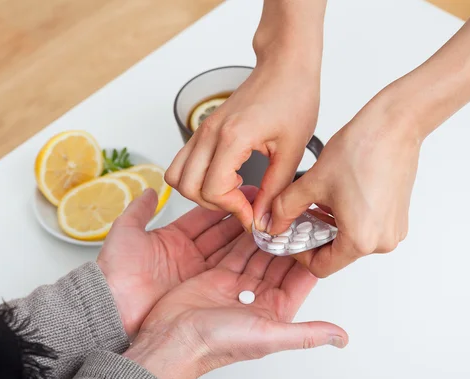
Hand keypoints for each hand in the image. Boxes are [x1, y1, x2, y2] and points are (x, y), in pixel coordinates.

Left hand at [97, 186, 257, 337]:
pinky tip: (256, 247)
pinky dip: (240, 259)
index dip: (221, 204)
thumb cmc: (116, 271)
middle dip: (239, 218)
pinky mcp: (200, 289)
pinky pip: (224, 270)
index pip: (203, 217)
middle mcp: (187, 254)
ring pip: (226, 250)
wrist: (112, 307)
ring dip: (244, 238)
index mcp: (171, 239)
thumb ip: (140, 210)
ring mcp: (195, 272)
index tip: (239, 193)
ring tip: (263, 222)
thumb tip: (150, 191)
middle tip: (259, 206)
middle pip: (220, 232)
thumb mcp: (126, 232)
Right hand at [124, 233, 346, 378]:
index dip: (308, 258)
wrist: (172, 340)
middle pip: (279, 263)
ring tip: (278, 213)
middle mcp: (257, 299)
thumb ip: (306, 334)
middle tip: (297, 216)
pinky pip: (235, 250)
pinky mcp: (217, 275)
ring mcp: (236, 286)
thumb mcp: (268, 336)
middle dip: (288, 241)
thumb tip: (340, 338)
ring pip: (258, 253)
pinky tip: (252, 221)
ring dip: (267, 236)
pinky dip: (242, 236)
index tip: (317, 235)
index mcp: (274, 312)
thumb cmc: (217, 343)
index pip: (298, 280)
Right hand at [165, 58, 319, 228]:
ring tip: (232, 192)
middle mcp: (210, 133)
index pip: (213, 190)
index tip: (254, 215)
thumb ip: (275, 190)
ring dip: (200, 192)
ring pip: (177, 175)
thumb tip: (264, 220)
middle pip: (187, 187)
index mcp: (232, 138)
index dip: (234, 210)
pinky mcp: (204, 128)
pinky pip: (184, 161)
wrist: (285, 66)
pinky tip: (228, 177)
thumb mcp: (292, 151)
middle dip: (215, 204)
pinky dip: (198, 177)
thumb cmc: (293, 97)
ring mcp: (203, 130)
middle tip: (243, 205)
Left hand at [267, 92, 422, 276]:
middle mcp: (382, 241)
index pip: (322, 267)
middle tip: (297, 218)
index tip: (288, 238)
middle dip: (314, 237)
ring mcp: (393, 229)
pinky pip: (366, 228)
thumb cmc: (363, 149)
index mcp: (361, 239)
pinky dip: (347, 219)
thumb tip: (274, 224)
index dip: (299, 254)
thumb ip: (285, 209)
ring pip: (351, 240)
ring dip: (330, 227)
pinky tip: (336, 197)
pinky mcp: (397, 217)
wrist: (394, 125)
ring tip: (316, 202)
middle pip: (337, 254)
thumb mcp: (312, 182)